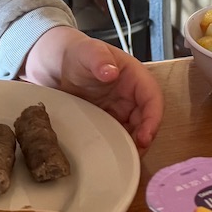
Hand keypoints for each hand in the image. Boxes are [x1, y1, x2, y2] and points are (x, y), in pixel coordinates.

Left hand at [21, 26, 163, 148]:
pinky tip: (110, 156)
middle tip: (134, 156)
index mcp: (135, 77)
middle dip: (145, 138)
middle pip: (147, 119)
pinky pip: (118, 135)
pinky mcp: (109, 121)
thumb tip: (111, 72)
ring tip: (123, 160)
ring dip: (133, 145)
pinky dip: (118, 147)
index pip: (152, 98)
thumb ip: (99, 59)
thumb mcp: (88, 51)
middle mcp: (132, 95)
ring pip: (134, 130)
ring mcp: (120, 110)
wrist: (58, 66)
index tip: (146, 136)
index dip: (153, 118)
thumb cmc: (78, 54)